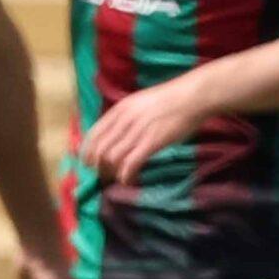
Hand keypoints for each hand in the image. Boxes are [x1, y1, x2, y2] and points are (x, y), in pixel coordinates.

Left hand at [79, 76, 209, 184]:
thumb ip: (126, 117)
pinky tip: (128, 180)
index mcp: (119, 110)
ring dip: (112, 172)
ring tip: (117, 179)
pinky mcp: (152, 142)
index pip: (94, 133)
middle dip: (98, 166)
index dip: (87, 151)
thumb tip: (117, 132)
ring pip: (113, 157)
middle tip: (103, 175)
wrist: (191, 97)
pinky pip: (131, 162)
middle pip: (101, 148)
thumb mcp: (139, 103)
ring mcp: (137, 131)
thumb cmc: (169, 101)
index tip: (88, 163)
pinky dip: (126, 175)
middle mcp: (124, 120)